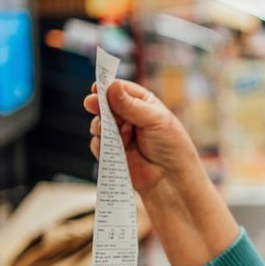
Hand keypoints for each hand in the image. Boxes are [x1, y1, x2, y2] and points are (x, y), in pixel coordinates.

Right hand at [84, 80, 197, 194]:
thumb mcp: (155, 120)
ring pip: (98, 124)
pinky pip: (97, 144)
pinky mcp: (112, 152)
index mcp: (142, 103)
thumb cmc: (171, 147)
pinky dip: (103, 146)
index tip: (96, 88)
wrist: (171, 179)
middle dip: (100, 106)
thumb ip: (131, 105)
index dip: (107, 87)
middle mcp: (128, 117)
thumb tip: (112, 86)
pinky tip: (118, 150)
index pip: (121, 89)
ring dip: (102, 127)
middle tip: (93, 105)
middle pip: (104, 105)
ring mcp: (119, 134)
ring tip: (121, 135)